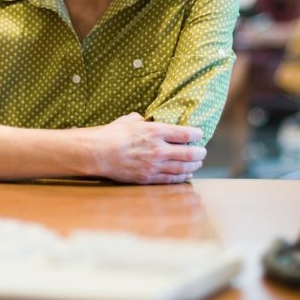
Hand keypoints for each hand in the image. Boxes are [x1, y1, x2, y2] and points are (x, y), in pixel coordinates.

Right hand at [88, 112, 205, 184]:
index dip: (196, 134)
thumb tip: (148, 120)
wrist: (97, 153)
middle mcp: (158, 149)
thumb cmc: (112, 134)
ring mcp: (154, 165)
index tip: (200, 134)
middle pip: (188, 153)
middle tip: (202, 151)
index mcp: (155, 131)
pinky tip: (188, 174)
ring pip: (182, 168)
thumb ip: (143, 120)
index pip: (184, 133)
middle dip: (199, 152)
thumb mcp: (130, 120)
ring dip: (194, 165)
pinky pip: (171, 179)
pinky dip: (182, 176)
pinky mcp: (148, 178)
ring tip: (198, 163)